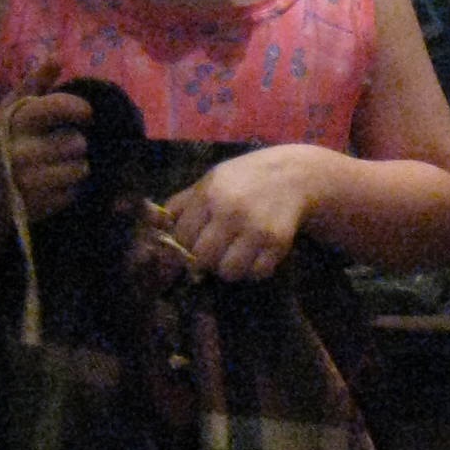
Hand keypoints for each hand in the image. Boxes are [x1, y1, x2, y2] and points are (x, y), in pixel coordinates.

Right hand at [0, 67, 91, 224]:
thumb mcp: (10, 109)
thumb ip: (35, 83)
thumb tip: (58, 57)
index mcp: (16, 122)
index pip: (63, 107)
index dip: (80, 110)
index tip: (82, 115)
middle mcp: (22, 152)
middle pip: (78, 142)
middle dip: (72, 142)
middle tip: (56, 145)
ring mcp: (31, 182)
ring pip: (82, 168)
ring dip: (74, 166)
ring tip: (52, 165)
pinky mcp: (40, 206)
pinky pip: (75, 191)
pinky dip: (68, 188)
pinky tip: (49, 183)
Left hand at [160, 144, 319, 281]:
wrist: (293, 176)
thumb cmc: (244, 180)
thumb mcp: (211, 181)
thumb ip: (183, 203)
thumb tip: (155, 229)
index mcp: (209, 194)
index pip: (182, 237)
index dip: (184, 246)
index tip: (194, 245)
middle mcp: (231, 211)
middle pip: (203, 258)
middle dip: (205, 261)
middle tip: (214, 254)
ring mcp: (256, 228)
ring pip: (229, 271)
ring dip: (229, 269)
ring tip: (235, 257)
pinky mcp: (278, 242)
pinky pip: (257, 273)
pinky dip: (254, 270)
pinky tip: (256, 256)